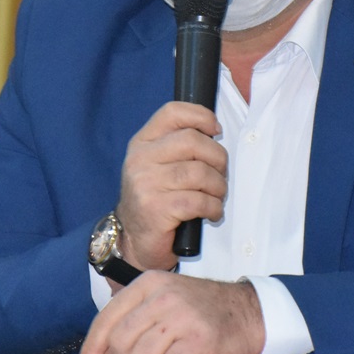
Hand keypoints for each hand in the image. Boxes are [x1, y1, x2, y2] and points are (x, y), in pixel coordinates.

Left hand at [77, 272, 264, 353]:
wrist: (248, 312)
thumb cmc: (203, 310)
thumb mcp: (165, 299)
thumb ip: (135, 317)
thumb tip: (102, 351)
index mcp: (149, 283)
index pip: (107, 318)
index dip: (93, 347)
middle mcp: (162, 296)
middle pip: (120, 341)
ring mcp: (181, 316)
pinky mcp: (198, 338)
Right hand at [116, 102, 227, 270]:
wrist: (134, 241)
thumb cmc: (155, 200)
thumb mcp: (158, 165)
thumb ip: (178, 146)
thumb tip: (214, 131)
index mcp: (142, 143)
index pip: (172, 112)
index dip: (200, 115)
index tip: (216, 130)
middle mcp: (140, 159)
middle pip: (192, 141)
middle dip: (217, 158)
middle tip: (220, 175)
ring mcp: (146, 183)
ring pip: (199, 172)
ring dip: (218, 186)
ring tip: (216, 196)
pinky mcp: (156, 209)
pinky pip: (199, 201)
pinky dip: (213, 207)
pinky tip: (212, 213)